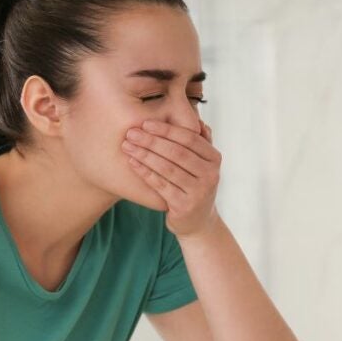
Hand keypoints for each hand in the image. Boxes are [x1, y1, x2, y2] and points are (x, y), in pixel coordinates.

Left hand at [121, 118, 221, 237]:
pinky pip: (160, 185)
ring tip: (127, 145)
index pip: (189, 138)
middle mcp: (210, 175)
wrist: (198, 222)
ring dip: (145, 155)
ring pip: (167, 168)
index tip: (146, 123)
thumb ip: (200, 142)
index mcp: (214, 159)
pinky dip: (145, 172)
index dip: (167, 130)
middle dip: (152, 140)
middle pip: (177, 152)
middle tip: (131, 132)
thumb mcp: (202, 163)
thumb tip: (197, 118)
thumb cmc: (194, 185)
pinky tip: (132, 162)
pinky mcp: (184, 206)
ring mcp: (198, 192)